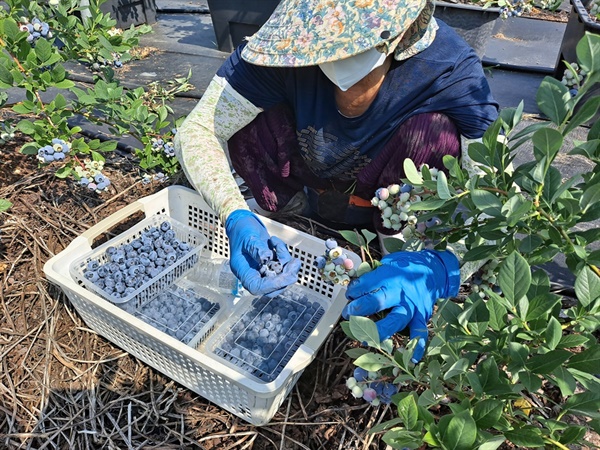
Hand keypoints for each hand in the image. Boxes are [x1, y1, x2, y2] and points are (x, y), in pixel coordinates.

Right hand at [225, 209, 300, 295]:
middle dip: (286, 276)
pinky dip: (283, 255)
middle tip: (294, 263)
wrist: (243, 224)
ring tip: (280, 246)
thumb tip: (267, 257)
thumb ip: (256, 249)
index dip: (273, 285)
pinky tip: (276, 243)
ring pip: (280, 276)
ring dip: (286, 263)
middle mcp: (253, 274)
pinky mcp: (270, 264)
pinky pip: (282, 266)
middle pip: (272, 287)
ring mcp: (263, 270)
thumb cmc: (241, 231)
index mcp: (244, 272)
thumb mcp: (247, 238)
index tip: (286, 276)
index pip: (257, 286)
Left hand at [343, 250, 459, 362]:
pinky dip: (417, 347)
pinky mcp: (422, 317)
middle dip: (359, 309)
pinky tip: (410, 360)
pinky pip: (420, 334)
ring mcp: (412, 307)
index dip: (355, 290)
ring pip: (395, 321)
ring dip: (379, 330)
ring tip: (364, 338)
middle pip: (378, 302)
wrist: (435, 272)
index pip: (367, 285)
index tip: (350, 294)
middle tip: (347, 314)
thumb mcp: (389, 262)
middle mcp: (401, 292)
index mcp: (391, 276)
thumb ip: (373, 273)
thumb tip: (354, 286)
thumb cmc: (407, 267)